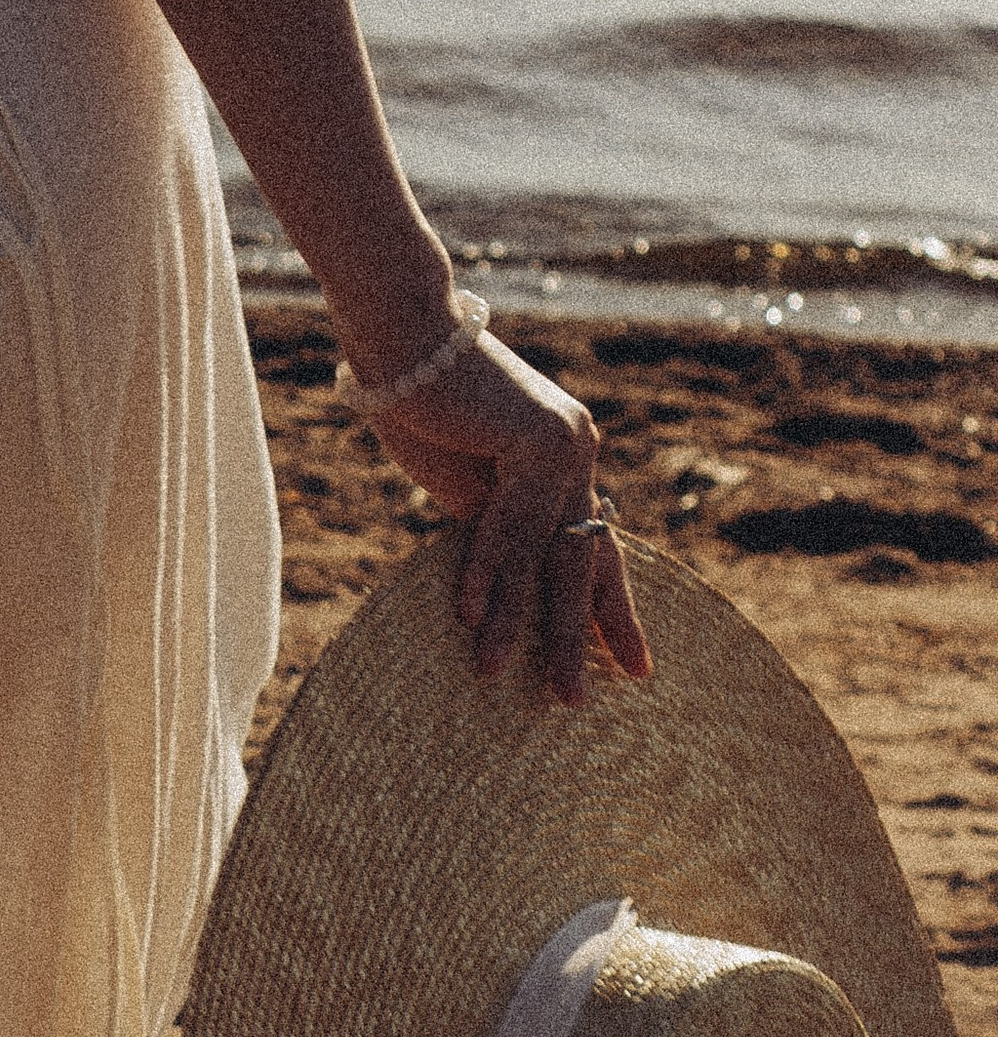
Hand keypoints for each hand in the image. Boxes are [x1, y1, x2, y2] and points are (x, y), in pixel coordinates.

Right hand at [359, 324, 651, 706]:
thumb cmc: (422, 403)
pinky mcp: (537, 441)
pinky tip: (468, 621)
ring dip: (518, 621)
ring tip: (504, 679)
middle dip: (581, 637)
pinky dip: (482, 573)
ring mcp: (565, 447)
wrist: (405, 336)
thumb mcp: (463, 480)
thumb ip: (490, 526)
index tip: (632, 667)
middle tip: (579, 700)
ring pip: (541, 554)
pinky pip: (504, 526)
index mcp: (567, 465)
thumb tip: (498, 585)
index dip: (610, 613)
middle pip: (581, 564)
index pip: (593, 551)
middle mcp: (578, 456)